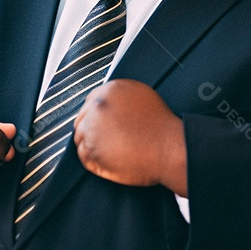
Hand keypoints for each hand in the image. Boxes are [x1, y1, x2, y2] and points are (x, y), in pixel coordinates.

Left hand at [73, 79, 186, 195]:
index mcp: (110, 90)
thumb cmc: (162, 126)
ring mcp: (92, 128)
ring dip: (92, 144)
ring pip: (80, 137)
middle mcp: (98, 106)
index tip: (104, 126)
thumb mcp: (142, 96)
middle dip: (92, 129)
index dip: (98, 116)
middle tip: (107, 140)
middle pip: (82, 119)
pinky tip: (108, 159)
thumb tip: (110, 103)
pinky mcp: (92, 149)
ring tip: (111, 151)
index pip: (91, 102)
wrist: (169, 148)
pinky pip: (83, 155)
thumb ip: (120, 97)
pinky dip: (92, 160)